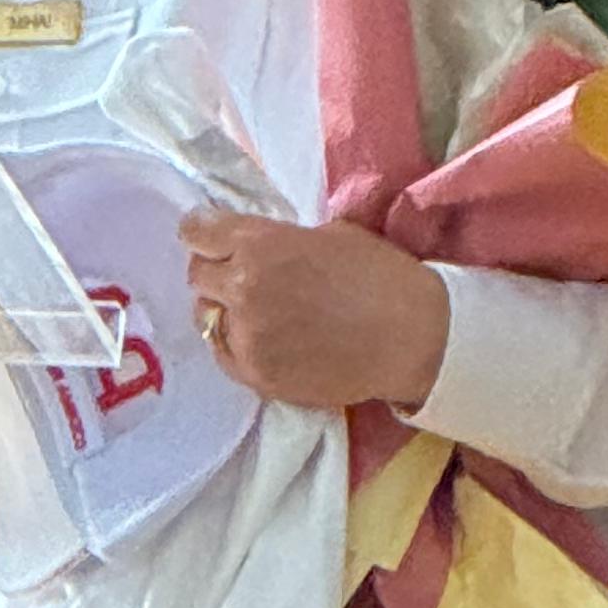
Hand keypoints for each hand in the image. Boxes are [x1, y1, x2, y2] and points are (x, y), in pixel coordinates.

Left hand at [178, 210, 448, 417]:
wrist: (411, 337)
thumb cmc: (379, 274)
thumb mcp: (327, 234)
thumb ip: (278, 240)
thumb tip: (251, 245)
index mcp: (260, 244)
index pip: (196, 232)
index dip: (202, 232)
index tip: (210, 236)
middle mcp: (243, 288)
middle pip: (198, 275)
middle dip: (215, 269)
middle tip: (242, 273)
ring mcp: (247, 337)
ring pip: (207, 316)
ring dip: (225, 308)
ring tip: (258, 310)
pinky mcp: (257, 375)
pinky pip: (223, 352)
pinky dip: (235, 342)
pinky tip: (264, 337)